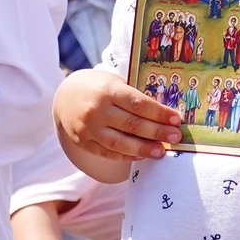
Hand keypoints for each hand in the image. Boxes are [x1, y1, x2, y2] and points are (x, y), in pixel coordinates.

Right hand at [56, 69, 180, 162]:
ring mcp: (89, 128)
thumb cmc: (97, 87)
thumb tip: (163, 113)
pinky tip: (141, 155)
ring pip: (120, 143)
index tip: (176, 119)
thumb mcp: (114, 83)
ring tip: (161, 151)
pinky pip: (108, 153)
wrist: (62, 96)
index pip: (139, 104)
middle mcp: (97, 110)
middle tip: (176, 137)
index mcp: (108, 90)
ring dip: (144, 149)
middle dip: (157, 132)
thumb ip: (134, 96)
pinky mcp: (83, 142)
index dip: (159, 113)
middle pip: (133, 125)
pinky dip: (126, 156)